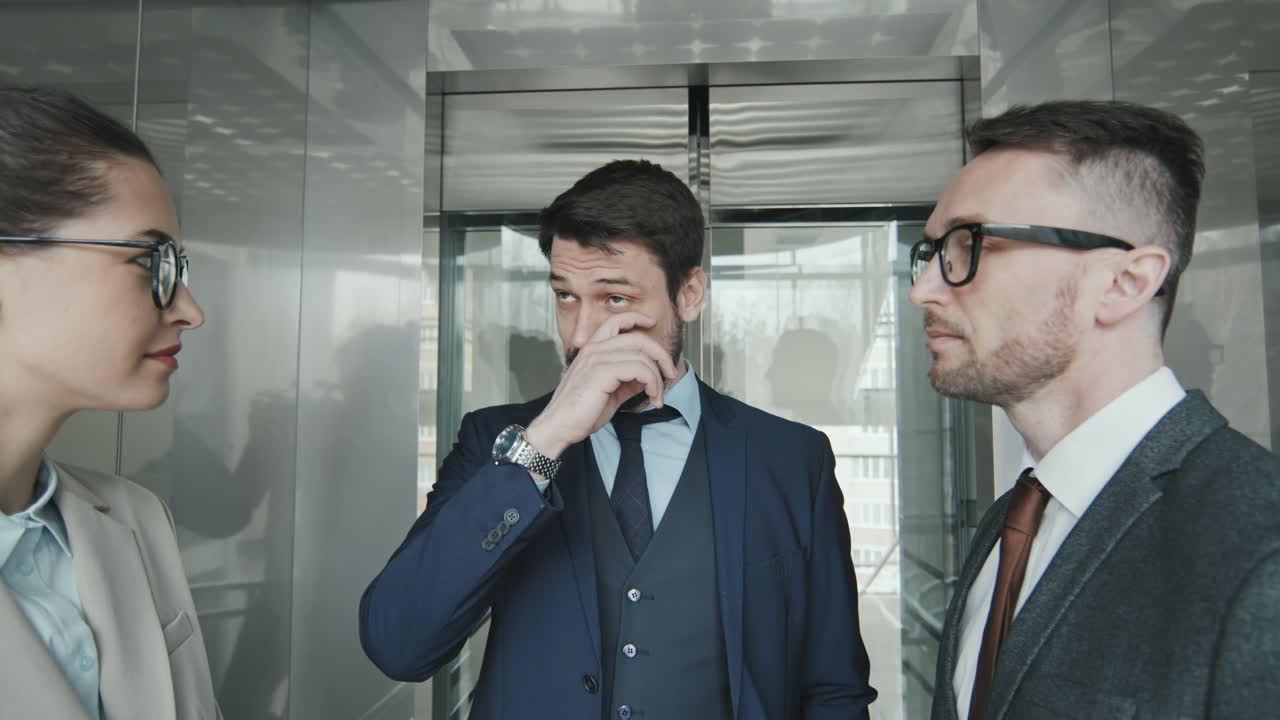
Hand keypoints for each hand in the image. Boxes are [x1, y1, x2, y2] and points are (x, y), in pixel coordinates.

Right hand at [525, 312, 678, 458]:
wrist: (560, 427)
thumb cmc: (581, 412)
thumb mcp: (610, 392)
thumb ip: (628, 380)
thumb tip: (648, 376)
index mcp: (592, 350)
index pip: (616, 322)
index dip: (637, 318)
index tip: (652, 323)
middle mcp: (594, 349)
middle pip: (637, 338)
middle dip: (660, 355)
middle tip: (670, 374)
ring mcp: (597, 359)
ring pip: (642, 355)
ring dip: (657, 377)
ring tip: (657, 396)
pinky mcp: (602, 372)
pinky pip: (639, 369)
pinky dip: (652, 383)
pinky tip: (651, 397)